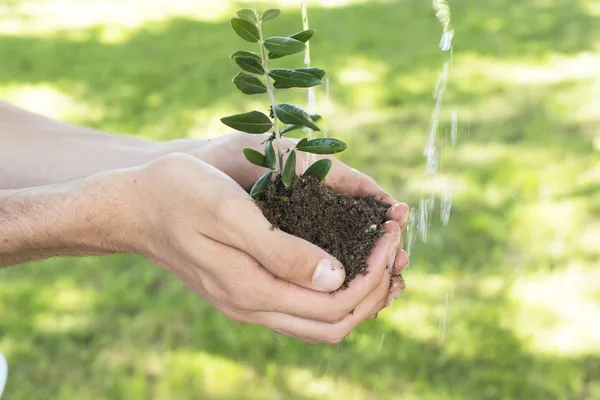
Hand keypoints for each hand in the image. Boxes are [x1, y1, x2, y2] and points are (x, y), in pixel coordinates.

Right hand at [169, 132, 410, 303]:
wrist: (134, 208)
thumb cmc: (179, 195)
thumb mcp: (229, 212)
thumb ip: (281, 251)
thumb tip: (336, 277)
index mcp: (253, 289)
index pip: (335, 304)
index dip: (373, 274)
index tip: (390, 235)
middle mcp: (253, 307)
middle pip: (335, 324)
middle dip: (376, 288)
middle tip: (395, 246)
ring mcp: (248, 305)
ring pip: (321, 324)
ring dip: (359, 295)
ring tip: (384, 258)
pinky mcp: (245, 292)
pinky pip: (302, 310)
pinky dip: (335, 294)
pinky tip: (347, 265)